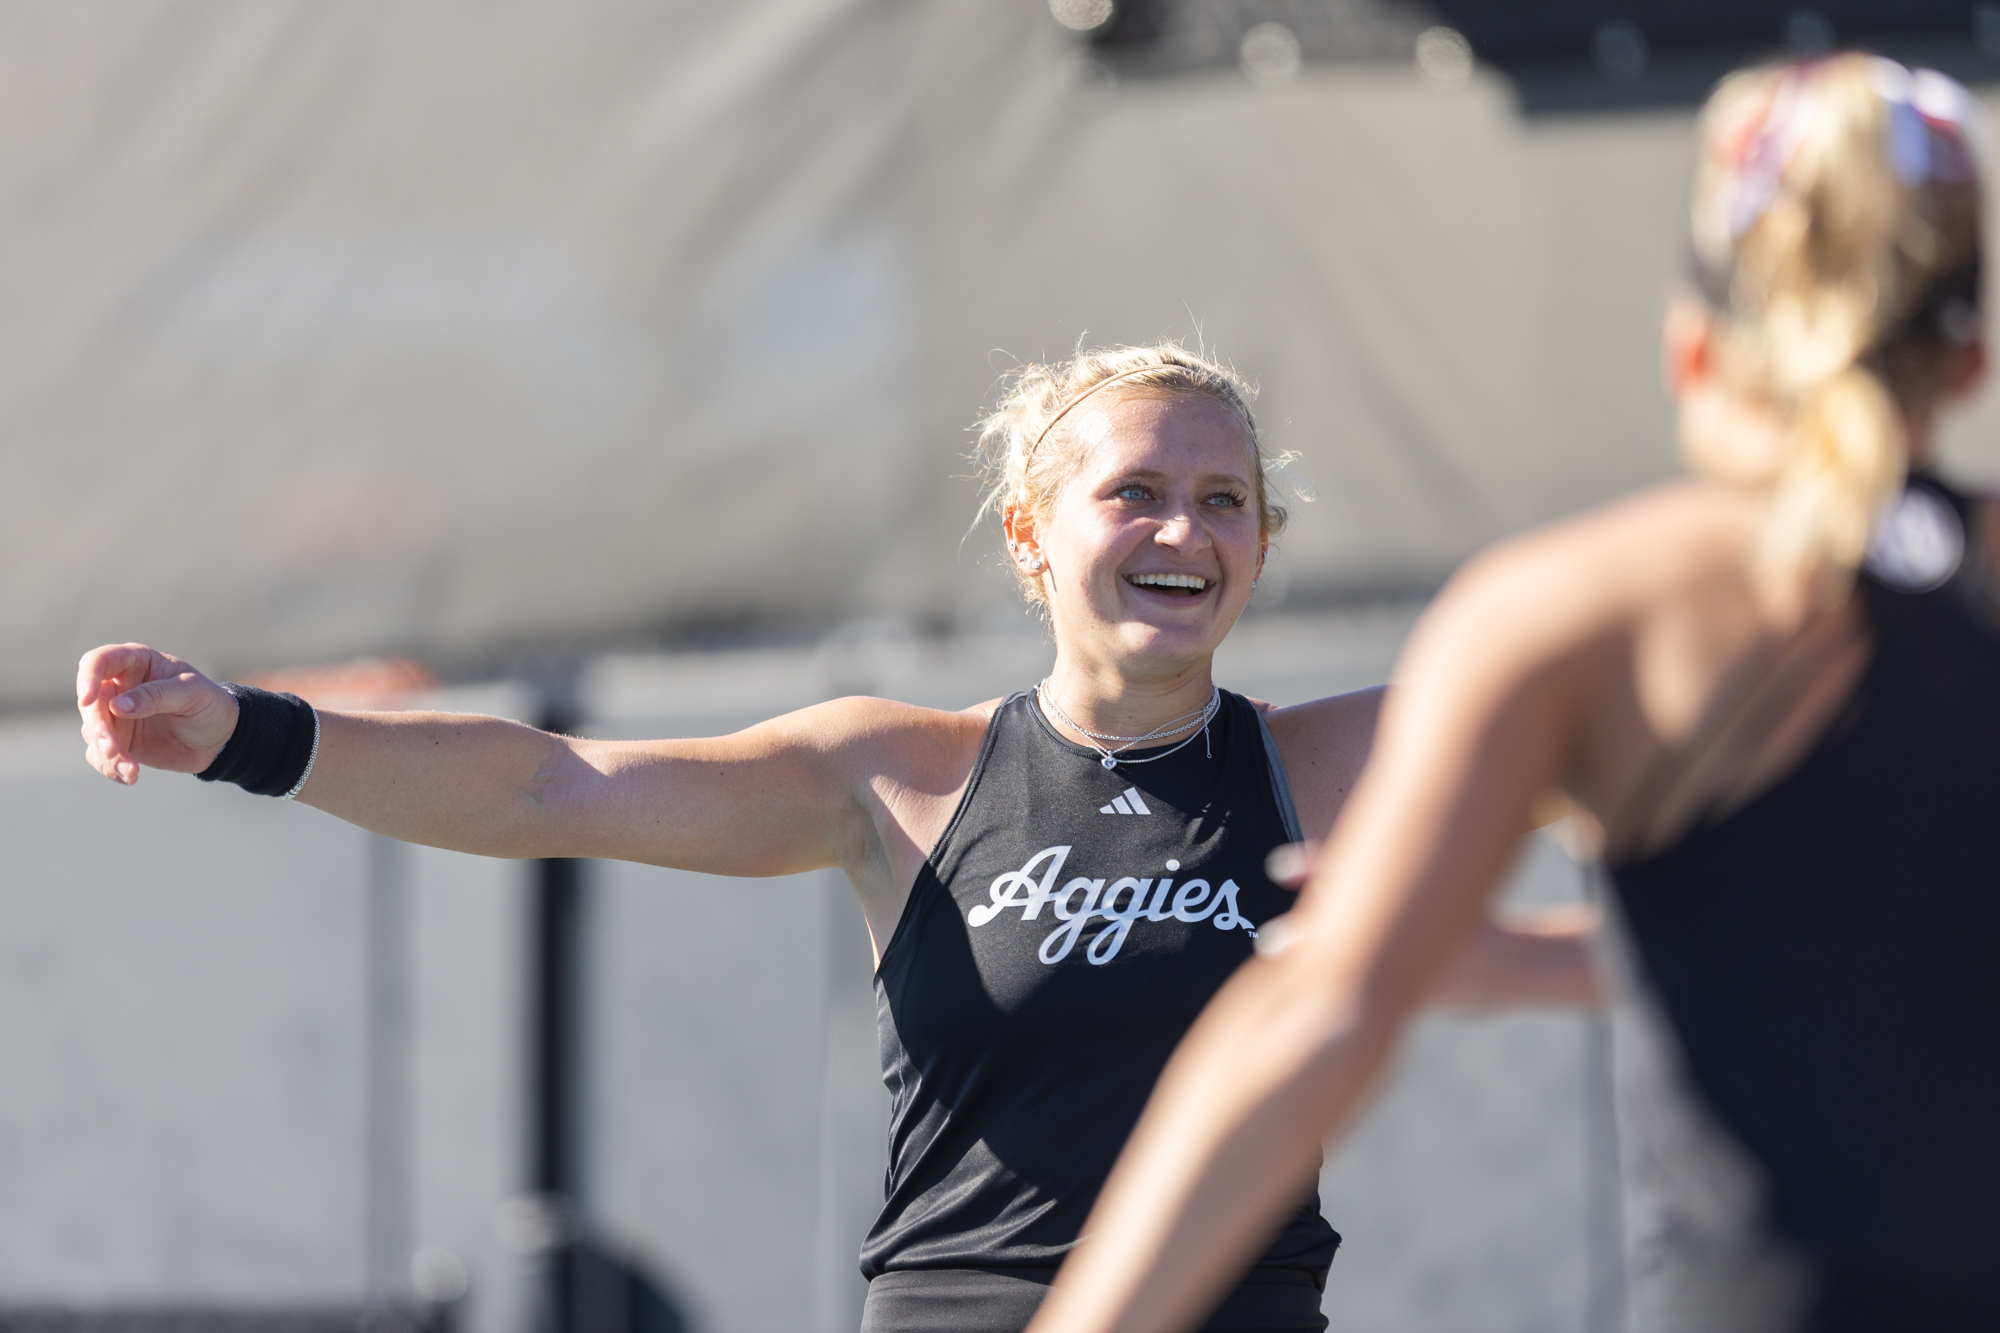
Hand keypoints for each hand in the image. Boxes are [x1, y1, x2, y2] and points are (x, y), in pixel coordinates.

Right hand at [76, 644, 238, 784]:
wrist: (221, 739)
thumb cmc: (209, 705)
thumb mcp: (192, 693)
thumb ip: (157, 696)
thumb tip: (116, 706)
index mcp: (136, 663)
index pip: (98, 661)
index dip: (87, 677)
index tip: (88, 699)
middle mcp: (119, 687)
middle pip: (90, 703)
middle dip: (98, 728)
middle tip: (112, 749)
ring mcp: (116, 716)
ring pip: (92, 732)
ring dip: (106, 752)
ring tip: (130, 769)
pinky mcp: (119, 742)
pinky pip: (100, 756)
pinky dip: (111, 768)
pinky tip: (131, 777)